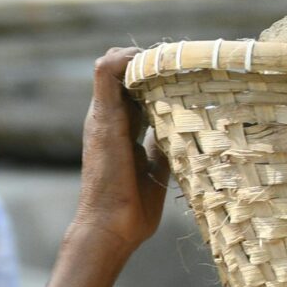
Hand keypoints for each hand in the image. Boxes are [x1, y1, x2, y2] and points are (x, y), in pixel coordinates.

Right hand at [68, 47, 171, 263]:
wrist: (110, 228)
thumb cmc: (131, 209)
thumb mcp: (155, 170)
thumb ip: (161, 148)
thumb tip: (177, 134)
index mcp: (119, 128)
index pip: (133, 87)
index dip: (155, 75)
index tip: (183, 75)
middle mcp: (107, 117)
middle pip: (122, 70)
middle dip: (151, 62)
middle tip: (182, 65)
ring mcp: (103, 116)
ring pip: (112, 63)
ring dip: (140, 57)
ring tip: (170, 62)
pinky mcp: (104, 118)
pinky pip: (106, 70)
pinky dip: (127, 59)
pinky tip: (154, 65)